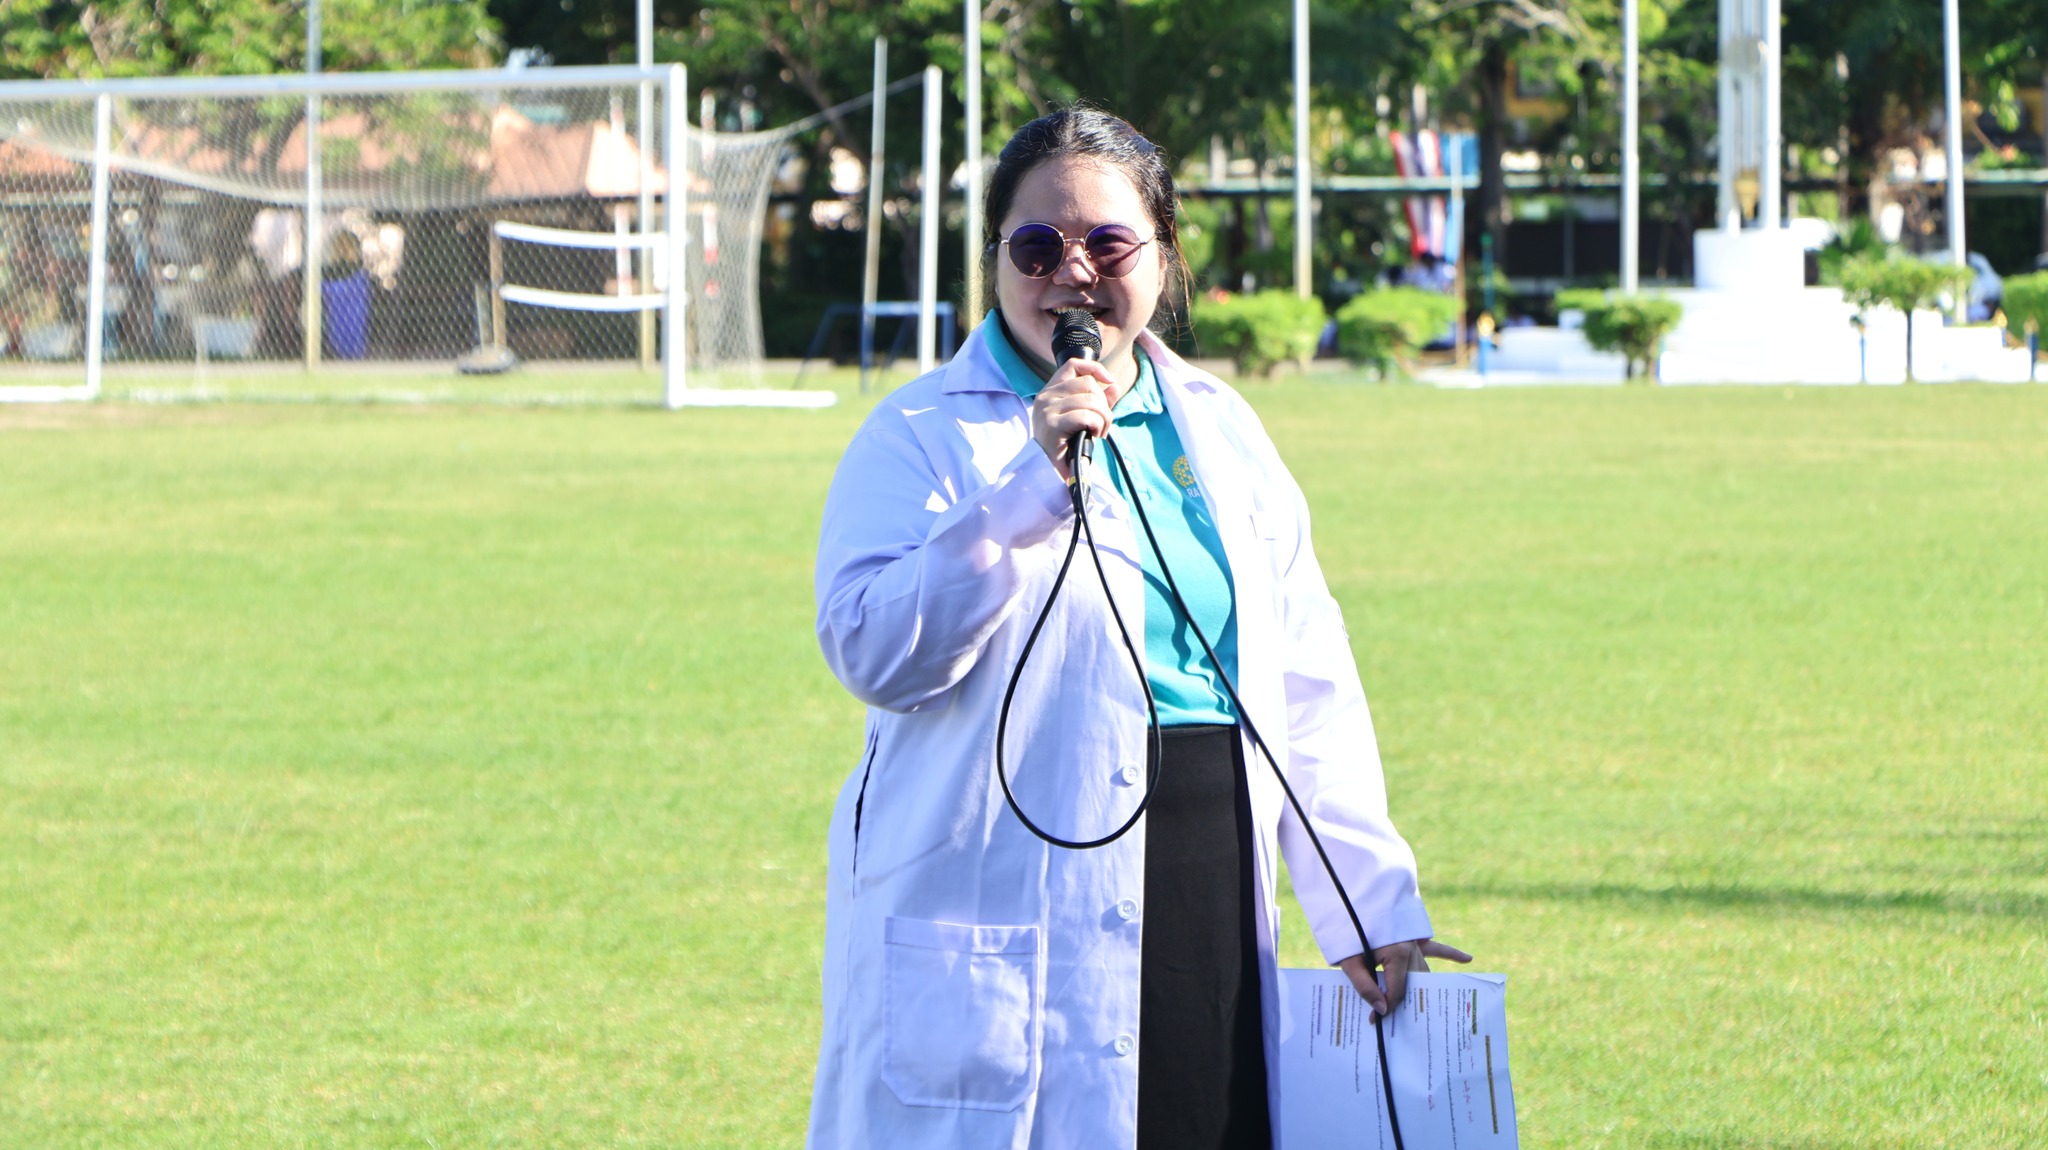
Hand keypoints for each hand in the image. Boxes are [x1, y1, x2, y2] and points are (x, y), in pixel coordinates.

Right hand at [1029, 358, 1118, 480]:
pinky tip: (1094, 435)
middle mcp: (1046, 396)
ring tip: (1099, 432)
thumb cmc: (1064, 444)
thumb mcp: (1083, 418)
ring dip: (1103, 418)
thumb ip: (1099, 401)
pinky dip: (1097, 425)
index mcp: (1050, 391)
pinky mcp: (1052, 425)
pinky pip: (1086, 416)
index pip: (1073, 365)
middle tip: (1103, 424)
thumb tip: (1115, 386)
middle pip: (1088, 384)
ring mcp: (1047, 409)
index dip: (1095, 369)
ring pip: (1091, 400)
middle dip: (1104, 405)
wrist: (1046, 469)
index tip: (1109, 381)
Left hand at [1337, 939, 1473, 1018]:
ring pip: (1423, 970)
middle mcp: (1412, 949)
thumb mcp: (1350, 961)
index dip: (1386, 1007)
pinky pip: (1436, 947)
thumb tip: (1382, 1010)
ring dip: (1422, 986)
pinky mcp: (1415, 936)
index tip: (1374, 1021)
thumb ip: (1365, 986)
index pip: (1397, 991)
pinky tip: (1468, 959)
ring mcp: (1415, 942)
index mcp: (1398, 955)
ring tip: (1428, 1007)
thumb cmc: (1348, 930)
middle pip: (1412, 983)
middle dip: (1403, 1001)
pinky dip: (1451, 953)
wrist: (1352, 900)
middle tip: (1398, 1020)